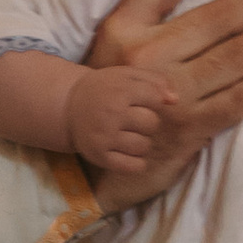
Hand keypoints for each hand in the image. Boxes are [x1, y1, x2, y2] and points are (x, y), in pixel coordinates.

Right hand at [66, 64, 169, 182]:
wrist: (69, 107)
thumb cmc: (105, 90)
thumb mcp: (126, 75)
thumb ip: (154, 81)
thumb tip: (174, 100)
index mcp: (120, 90)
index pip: (156, 99)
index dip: (153, 101)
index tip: (141, 101)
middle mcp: (112, 114)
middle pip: (152, 124)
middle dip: (147, 122)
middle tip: (132, 119)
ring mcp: (105, 137)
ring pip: (144, 146)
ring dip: (142, 141)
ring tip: (128, 134)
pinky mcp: (100, 157)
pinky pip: (134, 166)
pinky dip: (137, 162)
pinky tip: (128, 152)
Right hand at [83, 0, 242, 213]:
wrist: (93, 160)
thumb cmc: (116, 95)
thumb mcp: (119, 46)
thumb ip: (154, 16)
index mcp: (124, 25)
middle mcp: (145, 54)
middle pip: (218, 15)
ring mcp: (169, 92)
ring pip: (238, 55)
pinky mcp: (190, 126)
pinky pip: (242, 97)